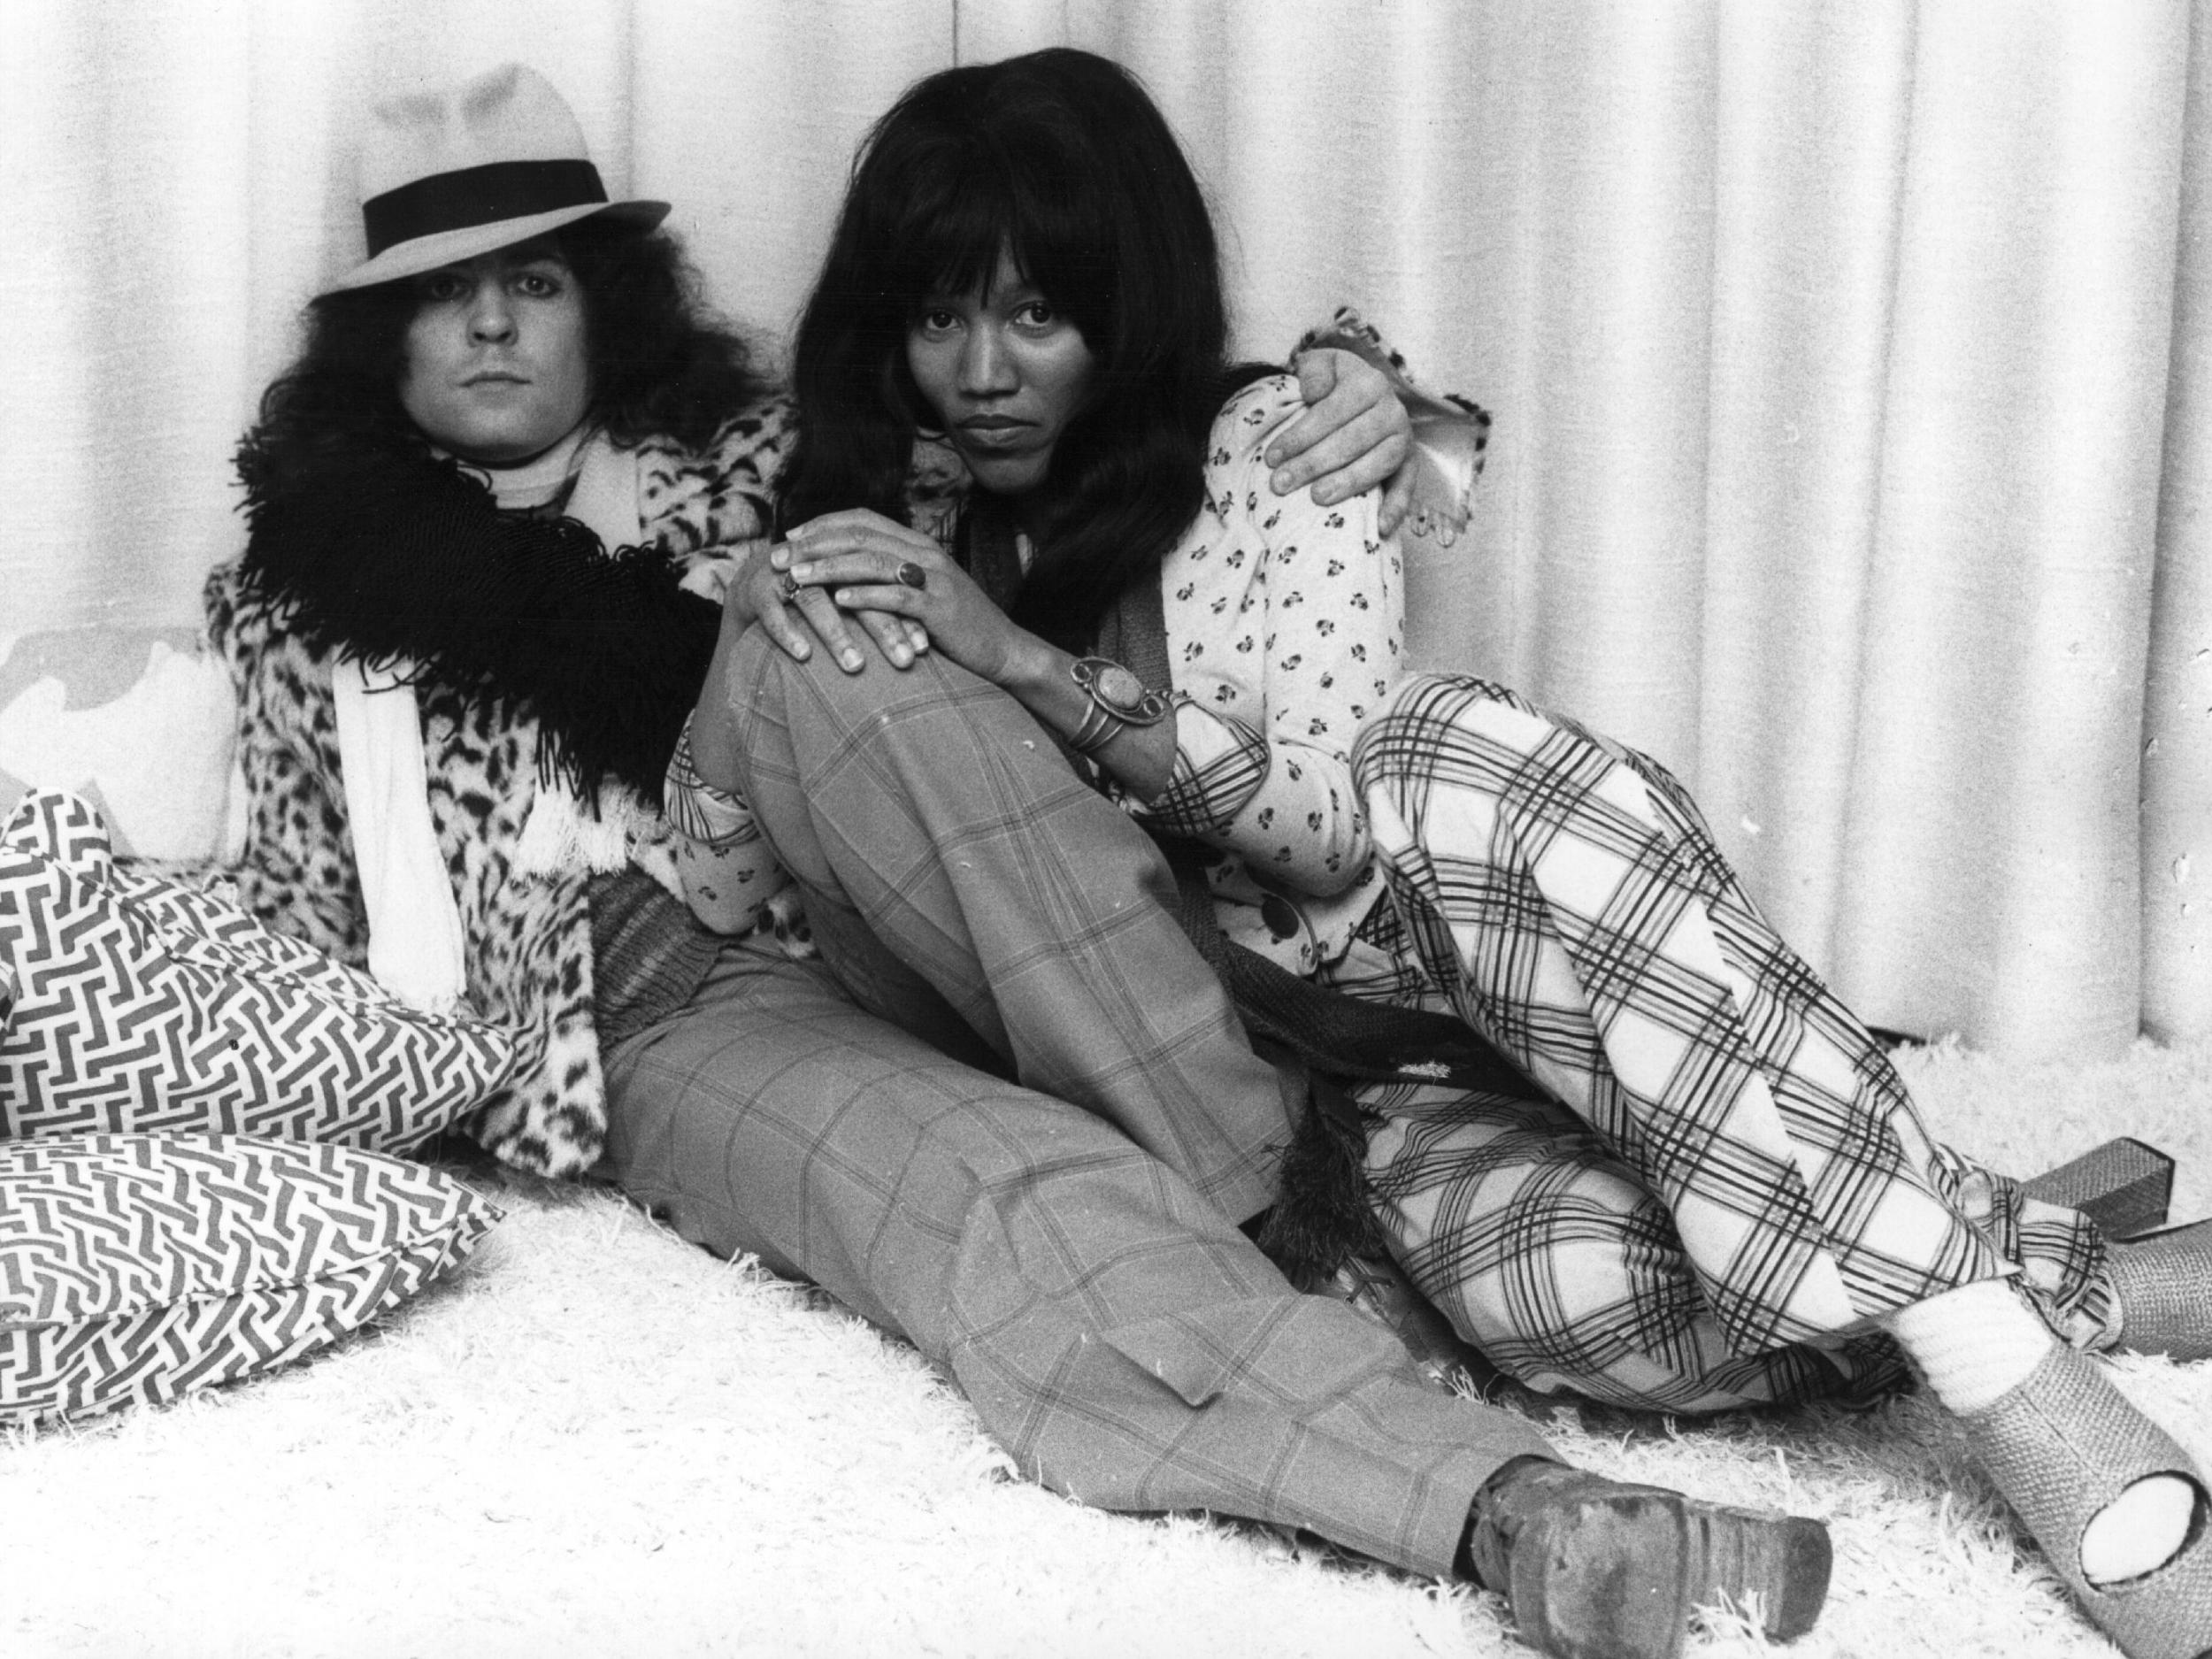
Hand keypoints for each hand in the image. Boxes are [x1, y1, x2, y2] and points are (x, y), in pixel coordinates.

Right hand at [732, 528, 929, 673]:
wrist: (753, 583)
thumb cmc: (813, 596)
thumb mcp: (847, 595)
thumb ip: (880, 609)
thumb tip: (926, 645)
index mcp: (846, 558)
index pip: (883, 583)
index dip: (905, 614)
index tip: (925, 648)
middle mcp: (818, 561)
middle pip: (857, 589)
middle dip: (884, 627)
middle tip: (904, 660)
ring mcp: (785, 574)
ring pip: (815, 602)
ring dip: (837, 634)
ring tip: (857, 666)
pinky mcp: (757, 590)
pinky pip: (772, 613)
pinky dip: (788, 633)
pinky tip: (804, 656)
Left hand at [777, 509, 1034, 685]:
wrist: (1003, 649)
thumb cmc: (957, 626)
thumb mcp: (925, 592)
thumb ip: (893, 576)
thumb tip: (851, 574)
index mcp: (919, 545)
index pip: (863, 519)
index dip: (824, 524)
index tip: (791, 536)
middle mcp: (925, 554)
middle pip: (860, 536)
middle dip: (814, 544)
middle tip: (779, 555)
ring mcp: (934, 579)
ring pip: (871, 561)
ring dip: (829, 567)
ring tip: (796, 575)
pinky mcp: (939, 608)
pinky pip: (895, 597)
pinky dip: (864, 596)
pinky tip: (837, 601)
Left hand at [1267, 346, 1415, 535]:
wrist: (1361, 390)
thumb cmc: (1333, 382)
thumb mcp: (1321, 363)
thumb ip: (1314, 370)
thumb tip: (1313, 392)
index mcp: (1369, 383)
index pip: (1331, 412)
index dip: (1300, 436)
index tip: (1271, 457)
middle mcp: (1392, 410)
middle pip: (1352, 440)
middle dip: (1313, 463)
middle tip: (1281, 483)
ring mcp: (1403, 439)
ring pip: (1379, 463)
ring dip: (1348, 483)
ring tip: (1317, 498)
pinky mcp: (1410, 463)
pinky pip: (1407, 486)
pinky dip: (1397, 507)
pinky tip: (1380, 527)